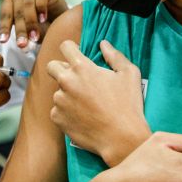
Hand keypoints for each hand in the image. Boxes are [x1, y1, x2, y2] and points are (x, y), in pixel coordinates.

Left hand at [0, 0, 67, 48]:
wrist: (58, 15)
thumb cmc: (40, 23)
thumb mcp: (29, 31)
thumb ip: (26, 37)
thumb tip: (23, 46)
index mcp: (9, 2)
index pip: (5, 15)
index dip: (4, 28)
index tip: (3, 41)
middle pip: (17, 12)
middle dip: (20, 30)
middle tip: (22, 44)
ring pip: (27, 6)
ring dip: (31, 23)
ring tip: (34, 37)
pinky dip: (41, 10)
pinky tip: (43, 19)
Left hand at [47, 40, 149, 165]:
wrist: (121, 138)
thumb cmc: (128, 105)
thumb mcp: (129, 74)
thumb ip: (114, 55)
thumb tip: (103, 44)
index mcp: (82, 68)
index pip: (65, 46)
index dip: (71, 48)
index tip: (77, 54)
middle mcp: (66, 82)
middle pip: (52, 66)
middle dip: (61, 68)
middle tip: (77, 78)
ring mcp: (59, 100)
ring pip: (58, 91)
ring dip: (67, 94)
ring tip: (87, 105)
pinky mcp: (57, 118)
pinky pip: (58, 110)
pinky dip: (67, 112)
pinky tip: (82, 117)